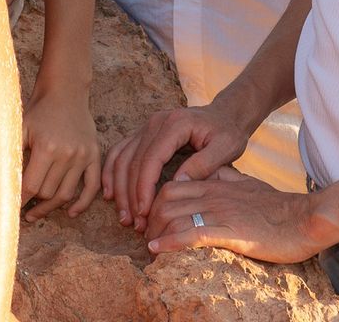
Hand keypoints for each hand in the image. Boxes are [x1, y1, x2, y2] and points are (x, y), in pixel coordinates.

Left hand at [21, 87, 101, 220]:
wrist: (65, 91)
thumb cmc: (39, 111)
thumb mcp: (21, 129)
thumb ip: (14, 156)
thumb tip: (4, 184)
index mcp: (47, 147)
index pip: (31, 186)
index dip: (20, 200)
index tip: (11, 207)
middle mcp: (67, 154)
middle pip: (48, 193)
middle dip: (34, 204)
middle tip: (24, 210)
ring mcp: (83, 155)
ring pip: (66, 194)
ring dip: (52, 207)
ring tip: (38, 212)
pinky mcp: (94, 155)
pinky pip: (92, 186)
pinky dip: (83, 203)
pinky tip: (71, 212)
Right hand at [101, 102, 249, 231]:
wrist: (225, 114)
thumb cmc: (228, 132)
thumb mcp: (226, 147)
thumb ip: (203, 164)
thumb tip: (177, 184)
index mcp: (175, 124)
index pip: (151, 159)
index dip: (144, 188)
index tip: (144, 213)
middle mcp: (155, 122)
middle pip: (132, 160)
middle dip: (130, 194)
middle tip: (134, 223)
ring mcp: (146, 126)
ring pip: (121, 157)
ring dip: (118, 188)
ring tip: (124, 216)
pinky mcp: (143, 133)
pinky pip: (120, 151)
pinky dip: (111, 172)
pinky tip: (110, 194)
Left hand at [145, 166, 326, 263]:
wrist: (306, 218)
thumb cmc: (280, 207)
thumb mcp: (249, 185)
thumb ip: (229, 179)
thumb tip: (214, 175)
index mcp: (217, 183)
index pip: (172, 186)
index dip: (154, 203)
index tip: (151, 221)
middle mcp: (213, 194)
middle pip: (165, 199)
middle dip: (149, 218)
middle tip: (146, 237)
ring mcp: (220, 211)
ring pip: (173, 215)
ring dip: (155, 233)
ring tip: (149, 249)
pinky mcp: (230, 231)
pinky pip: (191, 234)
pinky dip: (169, 242)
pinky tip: (158, 251)